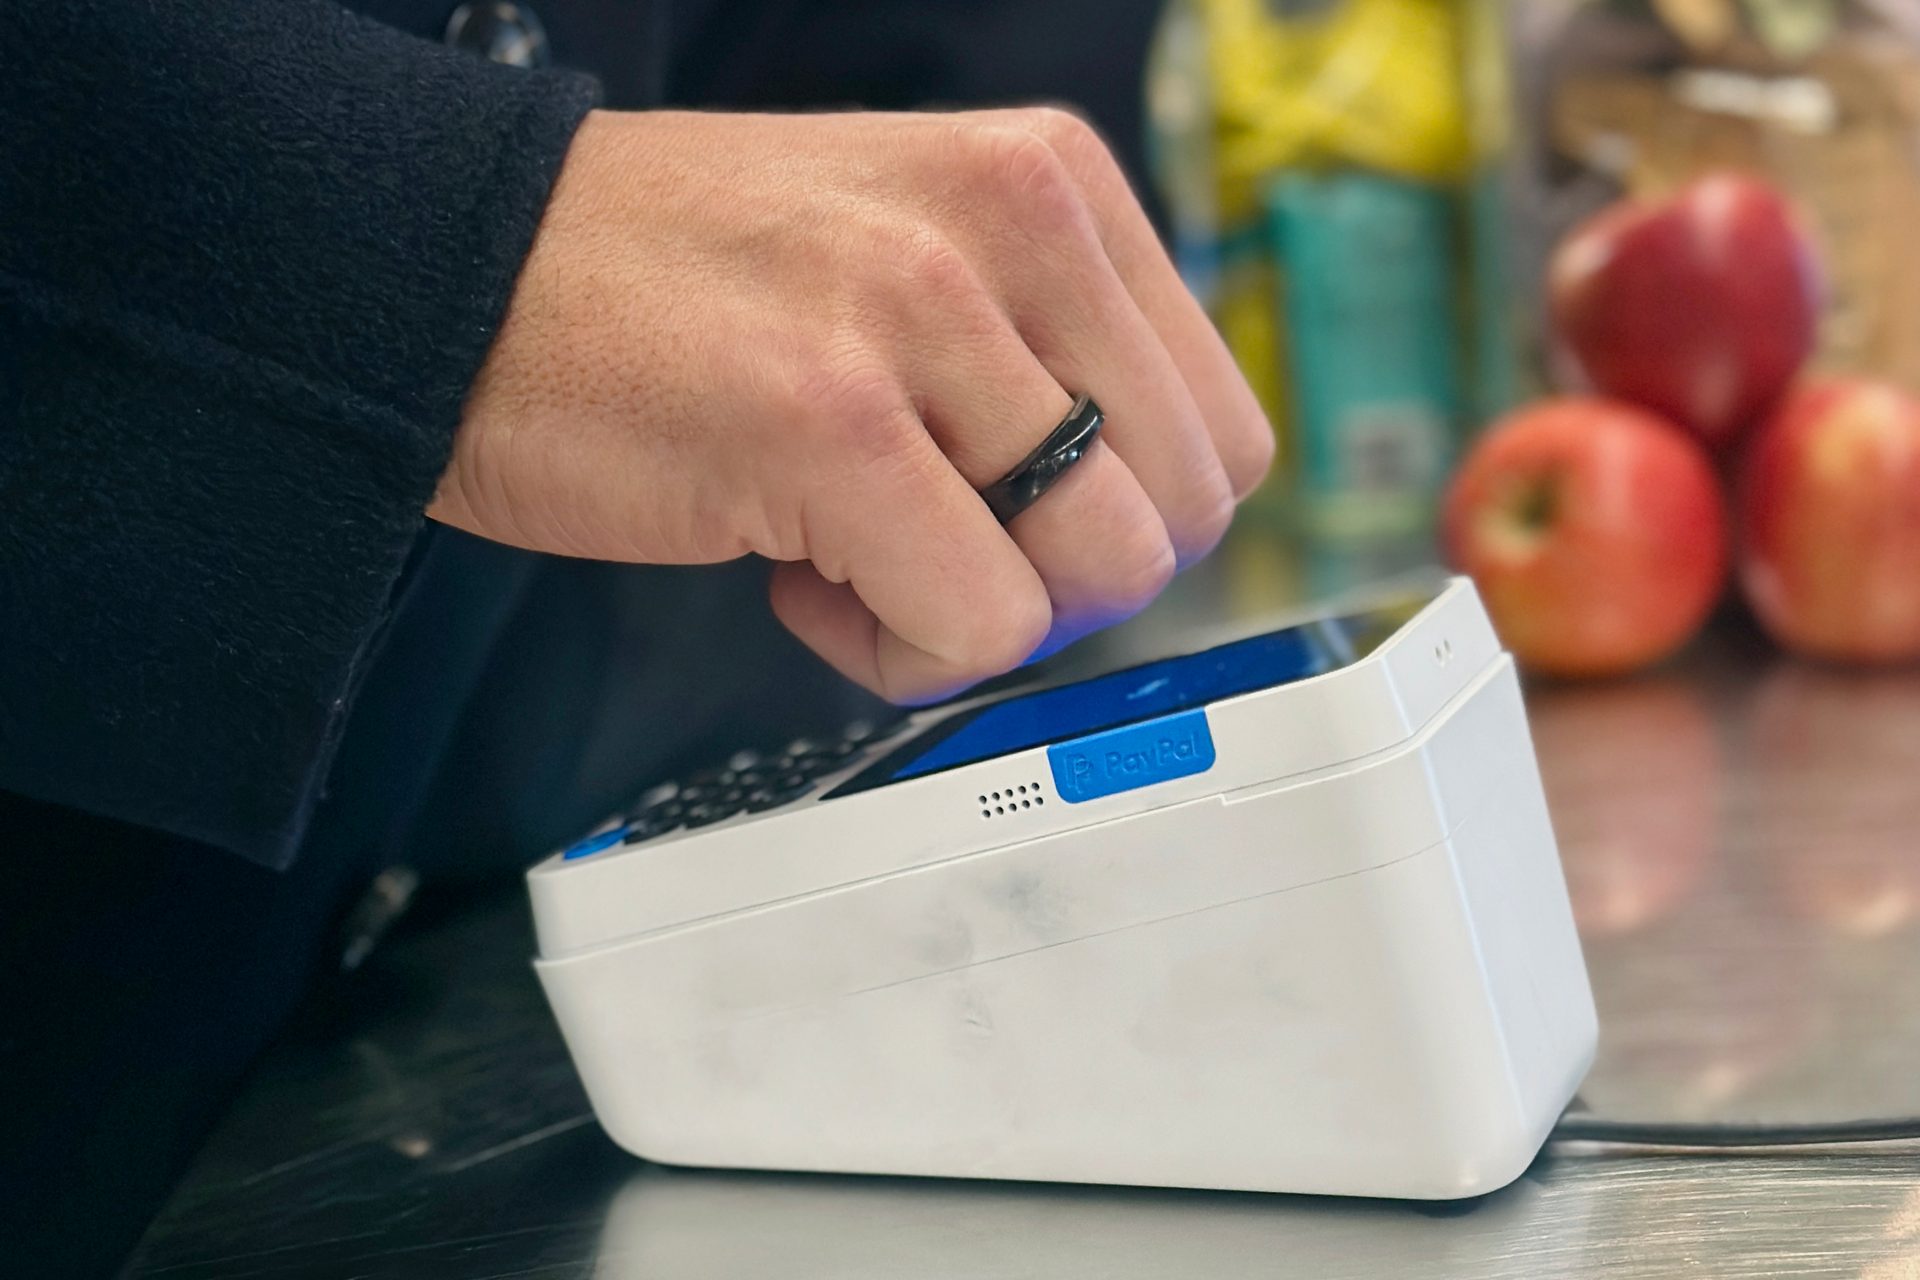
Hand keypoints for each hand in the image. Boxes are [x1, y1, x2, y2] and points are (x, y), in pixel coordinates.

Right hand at [432, 108, 1272, 703]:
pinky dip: (893, 652)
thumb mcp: (912, 256)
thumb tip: (1140, 515)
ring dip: (975, 612)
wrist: (459, 274)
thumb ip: (1044, 351)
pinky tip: (794, 575)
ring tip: (850, 549)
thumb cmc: (674, 289)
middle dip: (1057, 576)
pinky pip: (975, 628)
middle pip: (1182, 514)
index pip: (1222, 428)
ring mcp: (921, 314)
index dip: (1122, 518)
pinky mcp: (829, 421)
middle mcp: (1010, 225)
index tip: (1004, 516)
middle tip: (925, 542)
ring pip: (1098, 577)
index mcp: (1050, 181)